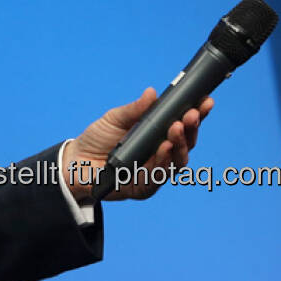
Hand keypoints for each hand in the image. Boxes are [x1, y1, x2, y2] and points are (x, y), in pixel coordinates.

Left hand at [63, 88, 212, 201]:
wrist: (74, 162)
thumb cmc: (97, 139)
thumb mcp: (116, 118)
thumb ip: (135, 109)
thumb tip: (152, 92)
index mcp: (158, 136)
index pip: (183, 126)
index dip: (197, 114)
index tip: (206, 101)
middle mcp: (161, 154)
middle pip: (186, 144)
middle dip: (191, 128)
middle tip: (191, 114)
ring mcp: (154, 172)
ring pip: (177, 162)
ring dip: (180, 144)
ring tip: (176, 128)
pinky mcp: (143, 188)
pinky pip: (158, 177)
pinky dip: (163, 162)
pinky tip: (164, 147)